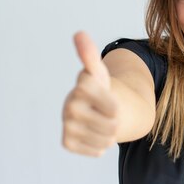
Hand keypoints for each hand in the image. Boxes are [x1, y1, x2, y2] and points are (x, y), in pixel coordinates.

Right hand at [61, 31, 118, 156]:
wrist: (93, 111)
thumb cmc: (101, 90)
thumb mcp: (101, 73)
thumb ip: (91, 55)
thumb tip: (79, 33)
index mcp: (81, 87)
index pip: (114, 107)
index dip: (116, 107)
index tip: (112, 101)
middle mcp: (70, 105)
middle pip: (112, 125)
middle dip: (115, 122)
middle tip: (106, 114)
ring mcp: (67, 124)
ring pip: (106, 140)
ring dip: (109, 135)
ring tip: (101, 123)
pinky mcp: (67, 142)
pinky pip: (96, 151)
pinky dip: (101, 146)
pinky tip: (94, 135)